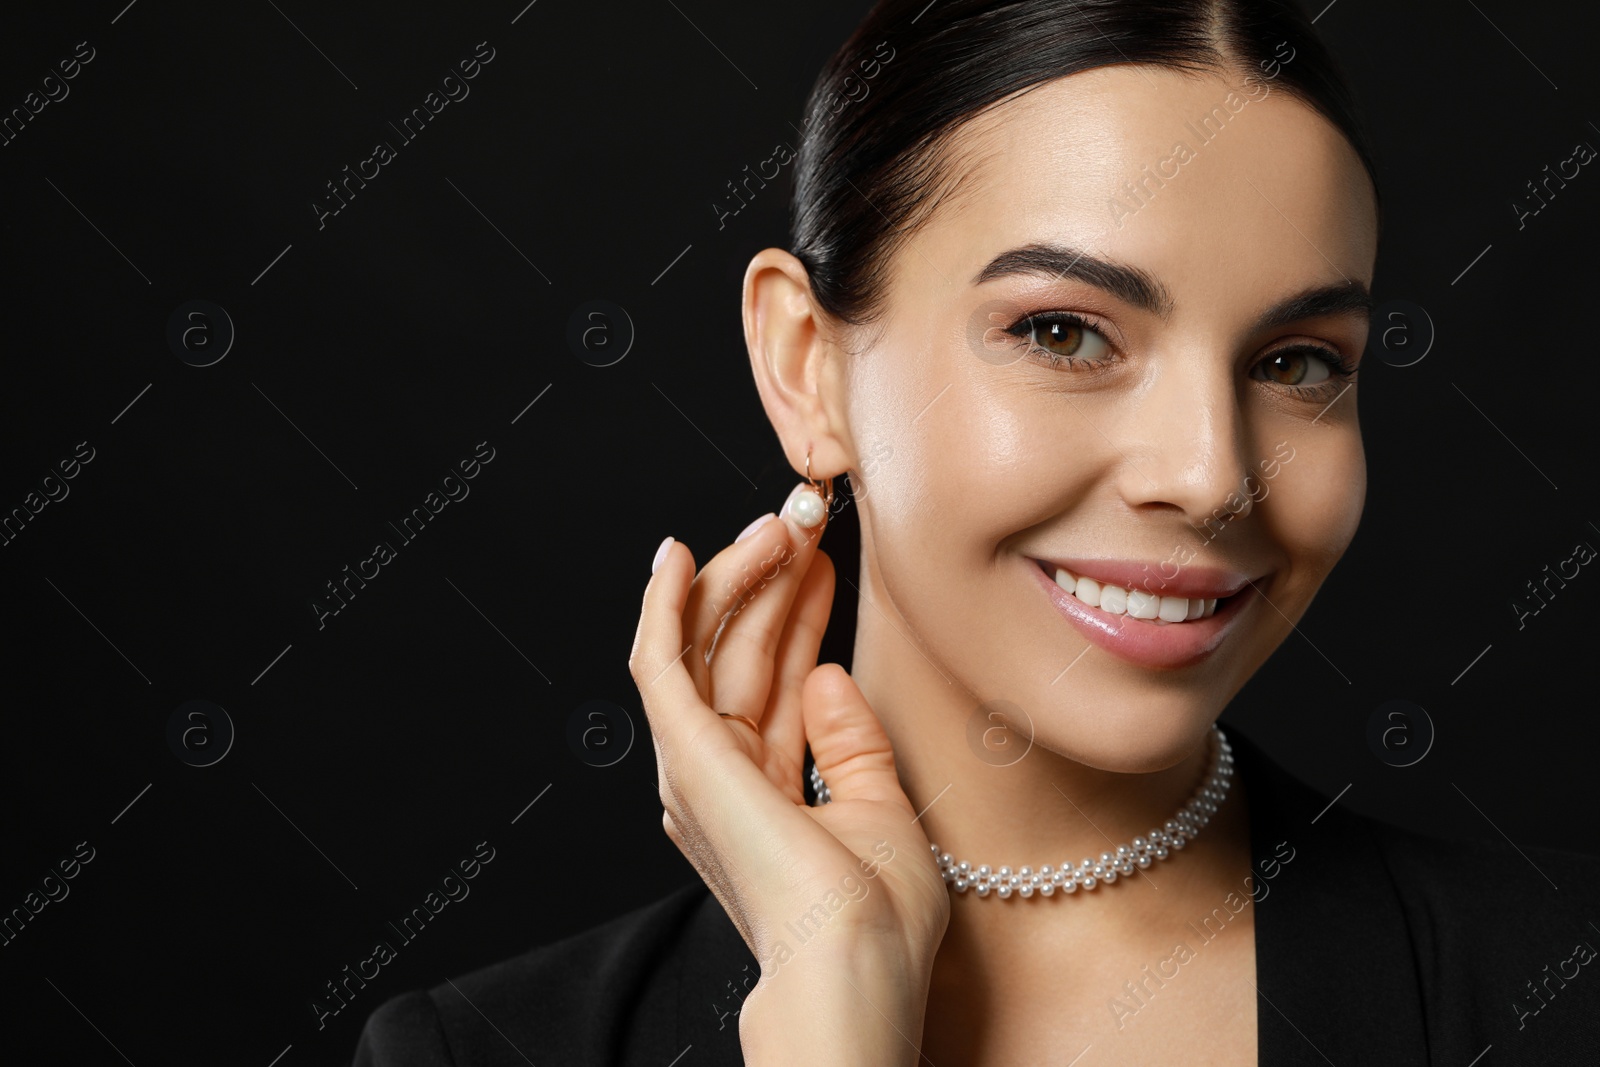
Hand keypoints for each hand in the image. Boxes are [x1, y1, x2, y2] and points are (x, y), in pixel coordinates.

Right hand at [628, 483, 948, 1062]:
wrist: (854, 964)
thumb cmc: (876, 918)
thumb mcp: (879, 806)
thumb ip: (852, 742)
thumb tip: (830, 675)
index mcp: (765, 793)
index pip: (777, 680)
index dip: (799, 615)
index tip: (828, 561)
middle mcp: (721, 777)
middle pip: (739, 654)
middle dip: (772, 583)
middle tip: (806, 521)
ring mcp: (696, 767)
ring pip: (704, 646)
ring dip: (738, 578)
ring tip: (780, 523)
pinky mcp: (684, 753)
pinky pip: (661, 662)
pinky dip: (665, 605)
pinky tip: (680, 555)